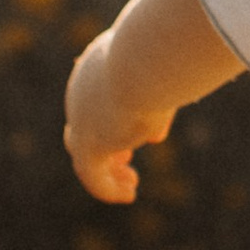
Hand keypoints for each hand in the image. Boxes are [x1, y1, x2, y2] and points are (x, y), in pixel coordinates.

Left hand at [64, 28, 170, 203]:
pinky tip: (127, 196)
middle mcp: (83, 91)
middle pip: (85, 125)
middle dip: (104, 145)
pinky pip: (93, 175)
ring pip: (84, 152)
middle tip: (124, 162)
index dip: (115, 120)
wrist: (147, 56)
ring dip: (106, 170)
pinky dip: (107, 188)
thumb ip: (158, 102)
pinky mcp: (89, 143)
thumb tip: (153, 137)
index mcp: (98, 66)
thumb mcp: (168, 75)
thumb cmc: (167, 54)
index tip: (140, 137)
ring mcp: (82, 118)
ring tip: (130, 186)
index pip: (98, 98)